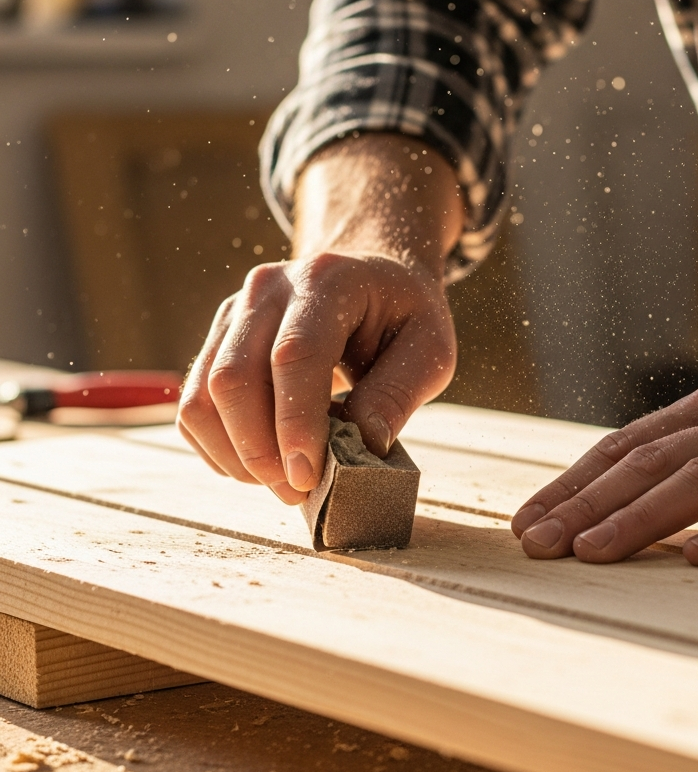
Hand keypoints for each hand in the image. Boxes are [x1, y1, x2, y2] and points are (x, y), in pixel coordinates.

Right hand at [177, 253, 455, 502]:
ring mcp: (235, 311)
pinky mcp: (218, 339)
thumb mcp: (429, 347)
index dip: (295, 422)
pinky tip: (259, 465)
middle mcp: (269, 288)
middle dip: (260, 450)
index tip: (308, 476)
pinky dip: (218, 447)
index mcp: (327, 280)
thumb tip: (364, 447)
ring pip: (203, 396)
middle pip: (235, 378)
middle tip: (297, 493)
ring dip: (235, 455)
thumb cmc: (404, 314)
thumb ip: (398, 394)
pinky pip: (194, 405)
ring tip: (281, 483)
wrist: (373, 277)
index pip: (294, 355)